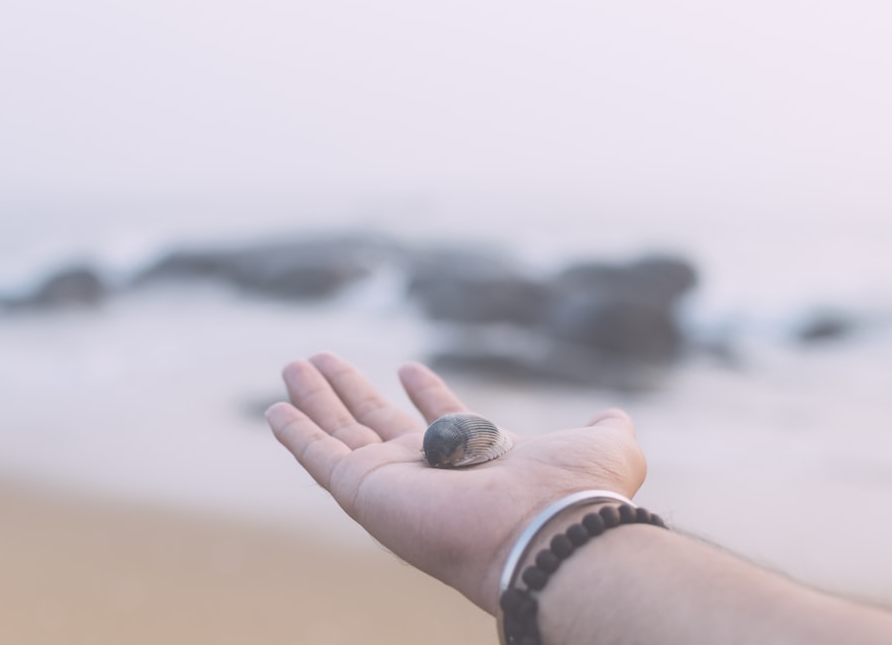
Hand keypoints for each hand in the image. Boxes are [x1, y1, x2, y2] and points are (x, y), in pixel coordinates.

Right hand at [266, 352, 646, 613]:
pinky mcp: (364, 491)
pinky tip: (276, 407)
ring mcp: (392, 482)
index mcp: (475, 459)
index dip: (426, 392)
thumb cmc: (577, 494)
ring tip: (294, 364)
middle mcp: (428, 472)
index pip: (440, 420)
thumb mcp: (605, 449)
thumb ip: (608, 430)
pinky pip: (318, 457)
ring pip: (340, 434)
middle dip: (351, 390)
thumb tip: (615, 416)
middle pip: (376, 422)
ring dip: (316, 400)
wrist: (547, 533)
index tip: (408, 366)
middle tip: (323, 359)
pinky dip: (295, 434)